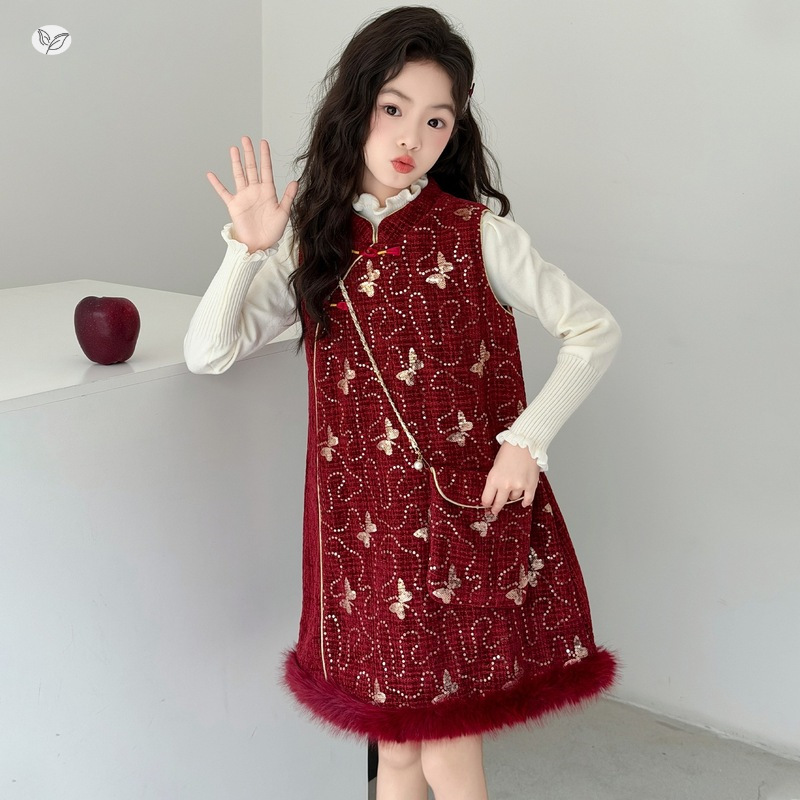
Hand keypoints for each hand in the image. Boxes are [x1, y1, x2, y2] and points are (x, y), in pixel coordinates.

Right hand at [206, 136, 297, 252]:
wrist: (260, 245)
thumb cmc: (273, 231)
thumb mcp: (283, 213)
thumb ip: (288, 197)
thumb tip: (295, 181)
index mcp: (268, 192)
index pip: (266, 169)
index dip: (264, 156)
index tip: (263, 142)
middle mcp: (255, 191)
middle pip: (251, 168)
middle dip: (249, 153)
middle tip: (246, 138)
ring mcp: (244, 197)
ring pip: (239, 175)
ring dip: (236, 162)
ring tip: (233, 148)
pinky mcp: (234, 205)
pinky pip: (223, 192)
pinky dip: (216, 184)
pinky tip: (211, 174)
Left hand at [481, 441, 540, 515]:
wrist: (524, 443)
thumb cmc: (509, 451)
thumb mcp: (495, 465)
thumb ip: (495, 479)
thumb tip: (495, 491)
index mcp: (493, 479)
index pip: (487, 499)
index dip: (486, 503)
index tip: (486, 505)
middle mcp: (505, 485)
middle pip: (499, 503)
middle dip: (496, 507)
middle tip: (495, 510)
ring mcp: (519, 486)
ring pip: (514, 498)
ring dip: (512, 495)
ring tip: (513, 489)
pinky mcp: (530, 485)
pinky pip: (528, 499)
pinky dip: (526, 502)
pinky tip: (524, 503)